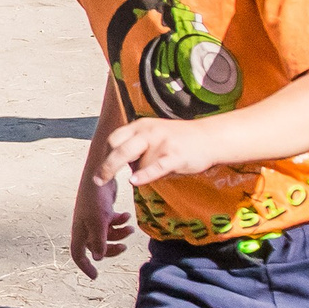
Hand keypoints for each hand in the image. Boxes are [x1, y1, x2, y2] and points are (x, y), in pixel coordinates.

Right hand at [70, 172, 133, 278]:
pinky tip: (126, 216)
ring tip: (130, 229)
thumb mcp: (98, 222)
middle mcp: (85, 227)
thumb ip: (99, 241)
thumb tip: (98, 259)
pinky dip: (120, 222)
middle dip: (111, 250)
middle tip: (124, 249)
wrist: (100, 176)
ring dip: (120, 234)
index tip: (95, 276)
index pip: (78, 254)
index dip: (85, 266)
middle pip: (97, 247)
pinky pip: (112, 223)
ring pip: (107, 235)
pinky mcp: (103, 211)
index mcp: (80, 231)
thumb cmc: (94, 200)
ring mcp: (94, 219)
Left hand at [93, 115, 217, 188]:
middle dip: (107, 166)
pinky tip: (134, 181)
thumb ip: (135, 144)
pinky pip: (156, 167)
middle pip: (119, 149)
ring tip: (163, 168)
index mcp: (140, 125)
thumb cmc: (178, 139)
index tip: (99, 169)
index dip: (105, 155)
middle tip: (98, 181)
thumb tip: (115, 163)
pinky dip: (144, 175)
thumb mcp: (153, 134)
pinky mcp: (175, 155)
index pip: (114, 139)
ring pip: (139, 164)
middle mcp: (148, 131)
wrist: (210, 137)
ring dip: (142, 174)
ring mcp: (162, 143)